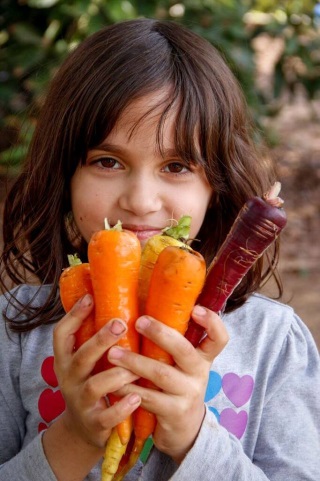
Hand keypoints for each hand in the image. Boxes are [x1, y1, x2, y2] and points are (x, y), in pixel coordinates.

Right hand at [52, 294, 140, 448]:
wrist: (83, 430)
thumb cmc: (90, 383)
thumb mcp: (86, 362)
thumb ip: (95, 339)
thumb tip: (117, 301)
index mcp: (66, 360)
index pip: (61, 335)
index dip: (73, 316)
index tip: (90, 297)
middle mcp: (70, 379)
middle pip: (81, 357)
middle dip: (100, 340)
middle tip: (120, 324)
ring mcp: (81, 401)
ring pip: (96, 386)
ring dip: (118, 374)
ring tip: (137, 367)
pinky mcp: (95, 423)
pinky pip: (107, 416)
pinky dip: (122, 407)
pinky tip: (137, 397)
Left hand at [107, 305, 228, 462]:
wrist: (184, 430)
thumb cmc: (176, 385)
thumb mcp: (181, 365)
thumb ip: (171, 344)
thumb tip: (142, 305)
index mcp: (203, 357)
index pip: (219, 338)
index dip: (212, 323)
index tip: (196, 309)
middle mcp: (199, 373)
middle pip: (184, 350)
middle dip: (160, 334)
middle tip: (138, 322)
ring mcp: (189, 393)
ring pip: (161, 374)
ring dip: (134, 362)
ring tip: (113, 353)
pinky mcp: (175, 412)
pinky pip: (148, 398)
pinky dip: (128, 389)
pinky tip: (113, 383)